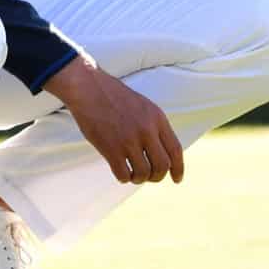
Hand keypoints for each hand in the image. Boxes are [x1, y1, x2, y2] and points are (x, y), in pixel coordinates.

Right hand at [44, 56, 184, 185]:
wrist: (89, 89)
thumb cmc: (115, 97)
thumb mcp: (144, 106)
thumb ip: (155, 127)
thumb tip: (163, 154)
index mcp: (157, 118)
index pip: (175, 149)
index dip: (178, 168)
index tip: (177, 180)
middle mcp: (146, 130)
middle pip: (162, 166)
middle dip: (157, 176)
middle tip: (149, 177)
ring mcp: (129, 140)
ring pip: (143, 173)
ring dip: (138, 178)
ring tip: (133, 174)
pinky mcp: (111, 149)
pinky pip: (124, 175)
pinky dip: (124, 178)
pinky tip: (120, 172)